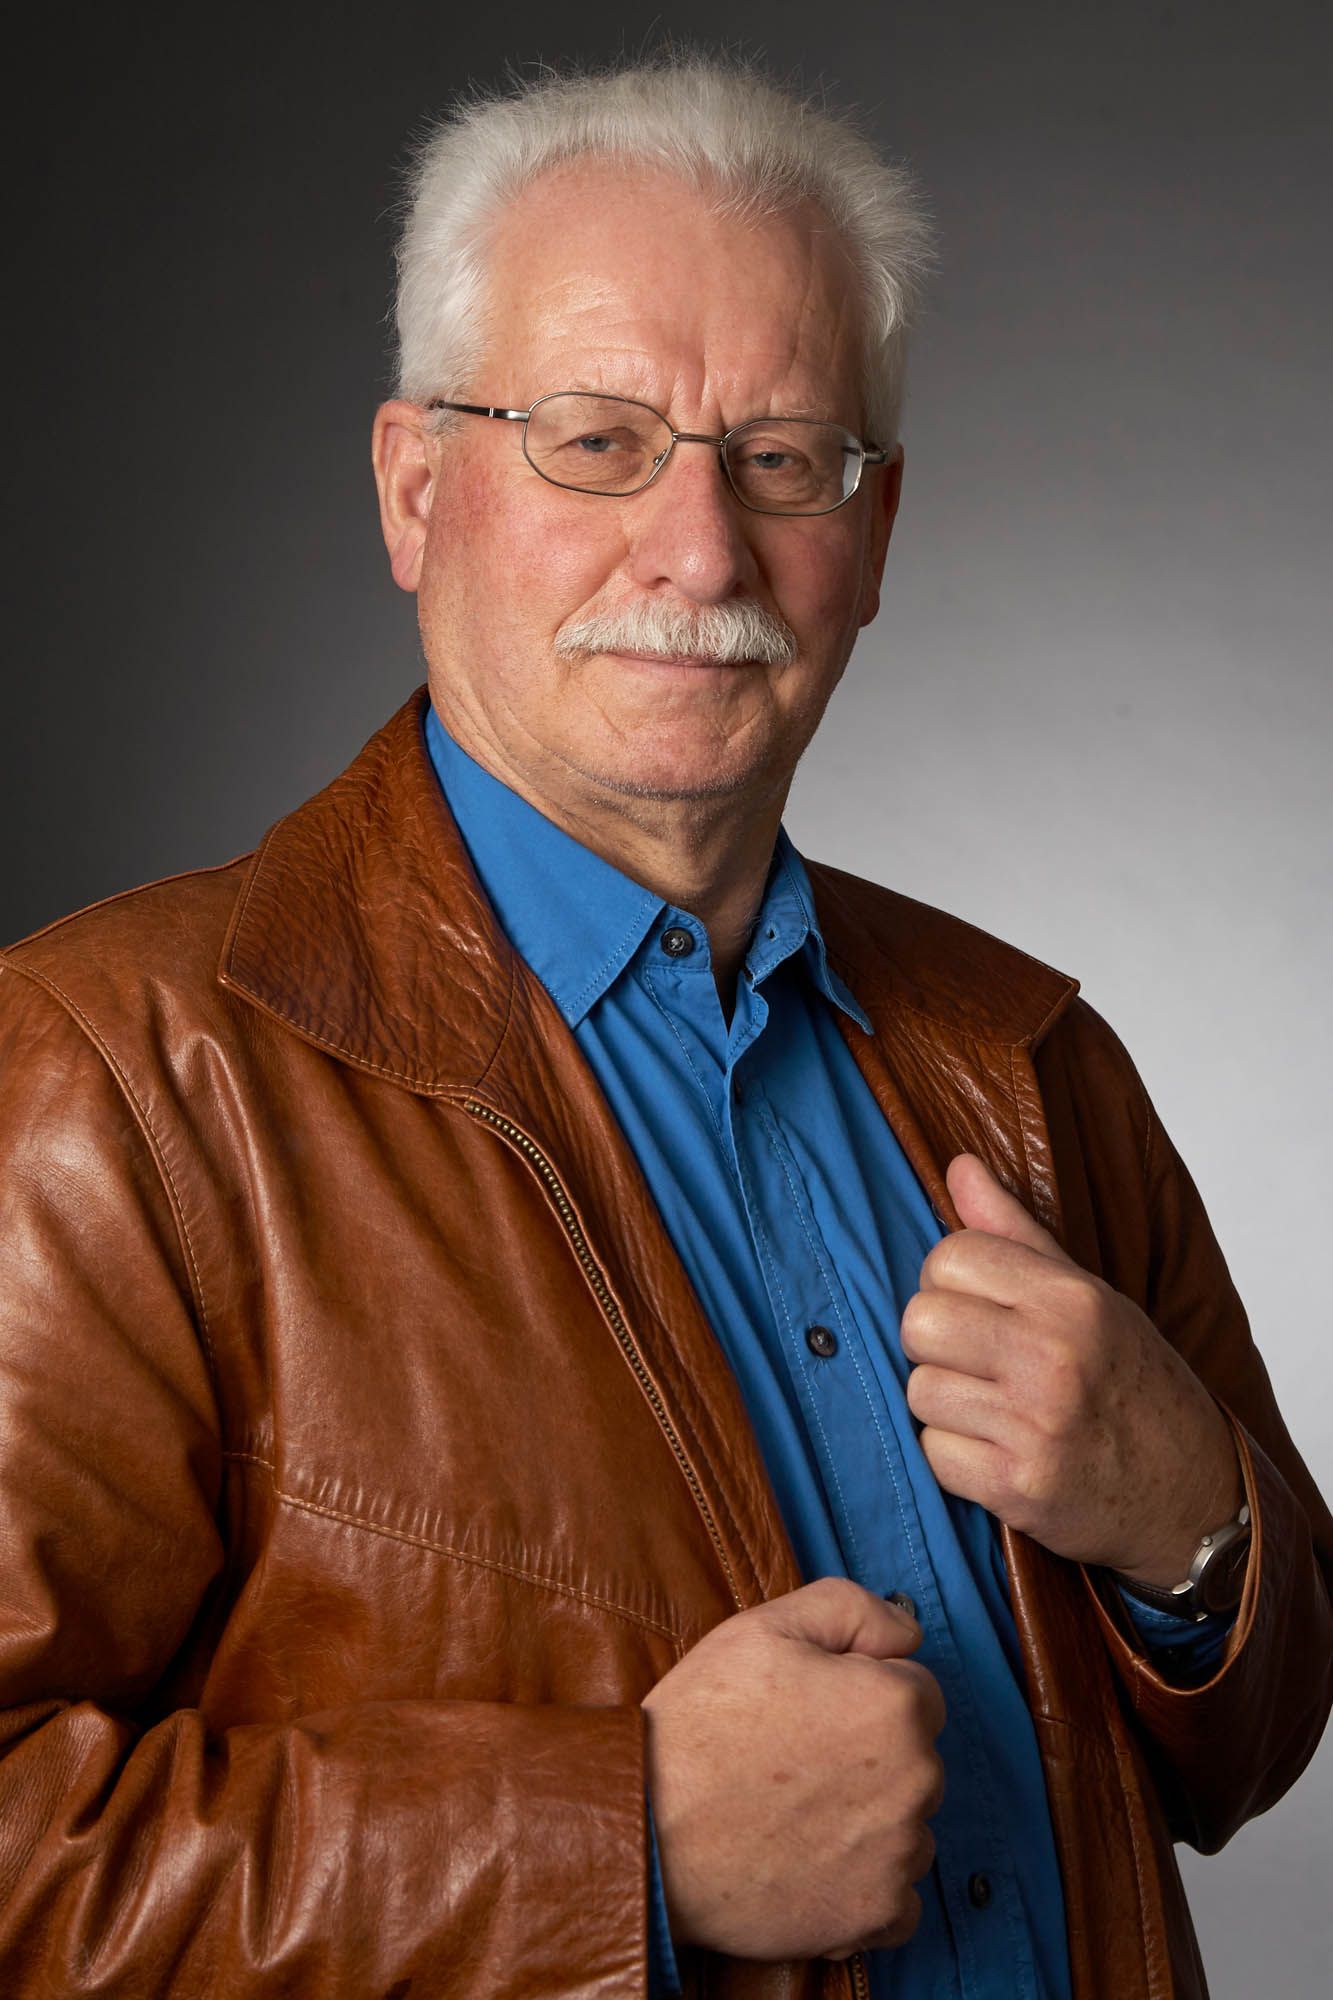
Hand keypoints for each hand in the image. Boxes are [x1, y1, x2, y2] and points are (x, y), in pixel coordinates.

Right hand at [641, 1577, 944, 1961]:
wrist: (649, 1830)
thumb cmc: (702, 1725)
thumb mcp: (766, 1627)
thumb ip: (851, 1610)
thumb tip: (907, 1631)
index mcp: (894, 1706)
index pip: (915, 1690)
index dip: (860, 1693)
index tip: (812, 1710)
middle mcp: (915, 1781)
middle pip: (915, 1759)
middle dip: (870, 1756)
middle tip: (796, 1759)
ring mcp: (898, 1854)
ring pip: (908, 1826)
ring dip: (872, 1821)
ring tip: (796, 1812)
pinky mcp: (876, 1915)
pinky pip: (899, 1899)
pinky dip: (864, 1886)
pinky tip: (811, 1863)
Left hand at [902, 1154, 1243, 1586]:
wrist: (1193, 1493)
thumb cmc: (1132, 1383)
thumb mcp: (1089, 1297)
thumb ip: (1015, 1232)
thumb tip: (958, 1166)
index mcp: (1072, 1299)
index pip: (949, 1256)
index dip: (949, 1283)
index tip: (978, 1308)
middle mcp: (1054, 1357)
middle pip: (918, 1322)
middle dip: (936, 1343)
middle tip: (976, 1361)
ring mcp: (1036, 1426)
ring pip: (919, 1391)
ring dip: (945, 1405)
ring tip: (994, 1410)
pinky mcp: (1018, 1488)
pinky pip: (933, 1454)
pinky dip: (956, 1458)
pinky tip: (998, 1452)